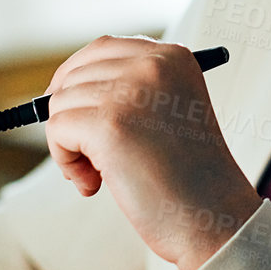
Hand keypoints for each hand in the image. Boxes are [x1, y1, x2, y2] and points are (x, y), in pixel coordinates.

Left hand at [44, 36, 261, 269]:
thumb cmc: (188, 179)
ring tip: (101, 177)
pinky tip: (93, 185)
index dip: (77, 79)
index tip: (74, 113)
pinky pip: (56, 129)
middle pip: (74, 76)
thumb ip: (128, 92)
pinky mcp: (109, 124)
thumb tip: (59, 90)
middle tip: (92, 160)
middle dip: (72, 118)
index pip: (102, 48)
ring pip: (60, 105)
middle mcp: (153, 64)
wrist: (214, 220)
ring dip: (69, 146)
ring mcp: (131, 92)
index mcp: (173, 57)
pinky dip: (65, 161)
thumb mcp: (167, 114)